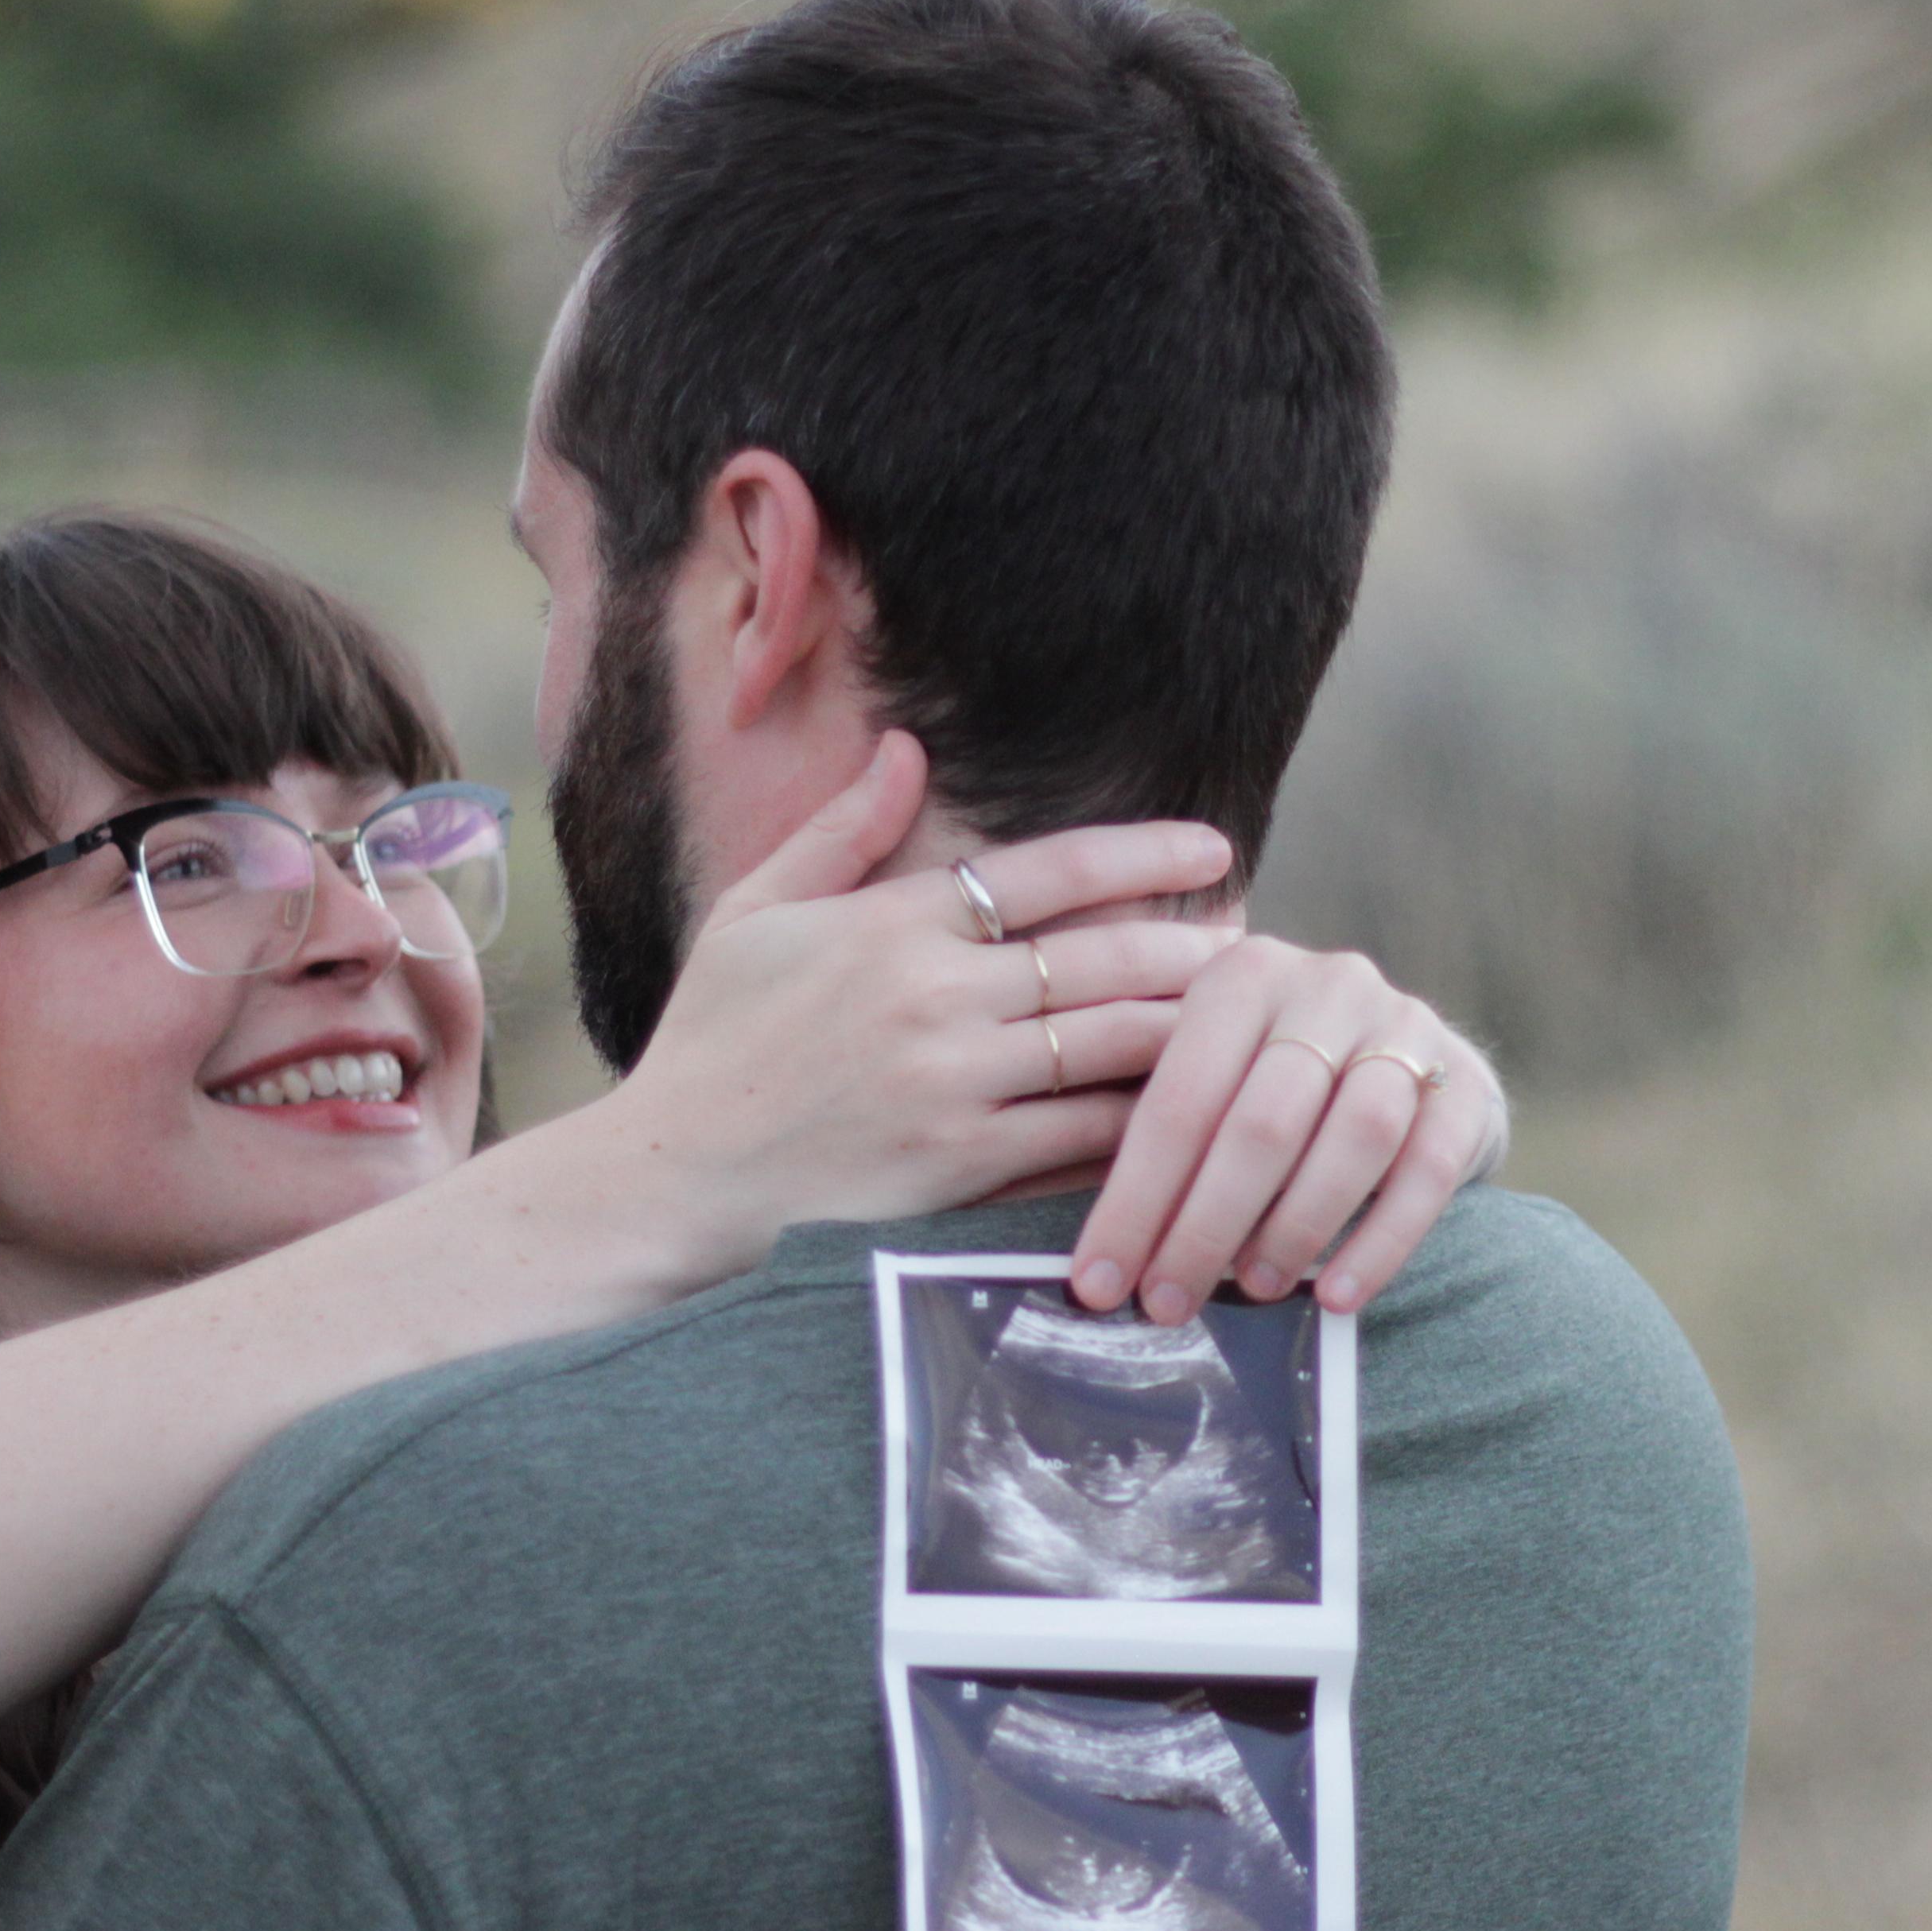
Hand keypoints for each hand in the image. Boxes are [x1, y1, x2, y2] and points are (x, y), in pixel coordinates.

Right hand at [601, 736, 1236, 1252]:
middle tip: (1256, 940)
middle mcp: (932, 997)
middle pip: (1101, 958)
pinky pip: (1080, 1135)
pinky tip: (1195, 1109)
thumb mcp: (753, 916)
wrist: (675, 1178)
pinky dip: (1143, 1118)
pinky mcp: (960, 1167)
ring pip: (1108, 1045)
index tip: (1213, 844)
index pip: (1045, 872)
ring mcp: (952, 1084)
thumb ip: (839, 833)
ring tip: (1246, 1018)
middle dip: (1190, 945)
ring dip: (1188, 1028)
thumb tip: (905, 752)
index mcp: (891, 925)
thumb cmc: (711, 1043)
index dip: (1141, 852)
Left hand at [1066, 939, 1506, 1322]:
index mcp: (1243, 977)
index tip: (1097, 1285)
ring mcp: (1407, 1028)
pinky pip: (1425, 1173)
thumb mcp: (1213, 1081)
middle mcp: (1328, 985)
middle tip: (1168, 1305)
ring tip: (1252, 1289)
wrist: (1407, 1055)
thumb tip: (1102, 1267)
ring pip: (1353, 1138)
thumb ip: (1167, 1151)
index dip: (1135, 1202)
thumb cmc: (1275, 1081)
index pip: (1178, 1102)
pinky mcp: (1465, 1084)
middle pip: (1263, 1122)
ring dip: (1294, 1228)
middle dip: (1205, 1227)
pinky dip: (1379, 1243)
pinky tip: (1335, 1295)